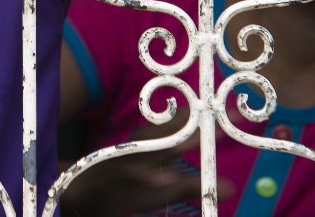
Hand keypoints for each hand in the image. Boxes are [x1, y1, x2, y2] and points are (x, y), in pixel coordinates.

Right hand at [60, 109, 233, 215]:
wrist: (74, 199)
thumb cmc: (118, 194)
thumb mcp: (158, 192)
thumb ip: (189, 187)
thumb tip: (229, 187)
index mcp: (150, 149)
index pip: (181, 130)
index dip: (208, 121)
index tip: (240, 115)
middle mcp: (137, 150)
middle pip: (167, 132)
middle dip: (195, 123)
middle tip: (224, 120)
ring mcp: (120, 161)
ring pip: (148, 148)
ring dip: (172, 143)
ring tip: (199, 140)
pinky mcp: (104, 176)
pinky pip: (127, 174)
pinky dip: (145, 177)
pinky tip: (164, 180)